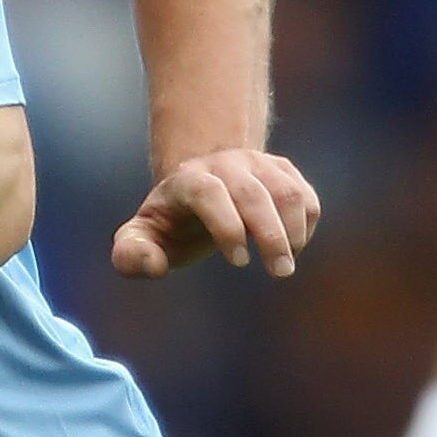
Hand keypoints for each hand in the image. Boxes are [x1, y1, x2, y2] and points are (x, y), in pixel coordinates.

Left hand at [111, 149, 319, 279]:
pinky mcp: (282, 171)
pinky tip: (293, 247)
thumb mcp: (139, 238)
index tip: (239, 261)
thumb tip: (153, 266)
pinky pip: (304, 195)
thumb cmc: (168, 223)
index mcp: (187, 180)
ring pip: (286, 191)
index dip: (227, 225)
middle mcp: (224, 165)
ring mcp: (256, 164)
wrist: (197, 187)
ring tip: (287, 264)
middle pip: (254, 193)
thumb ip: (131, 255)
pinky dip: (306, 223)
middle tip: (280, 272)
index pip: (209, 193)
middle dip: (271, 235)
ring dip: (294, 230)